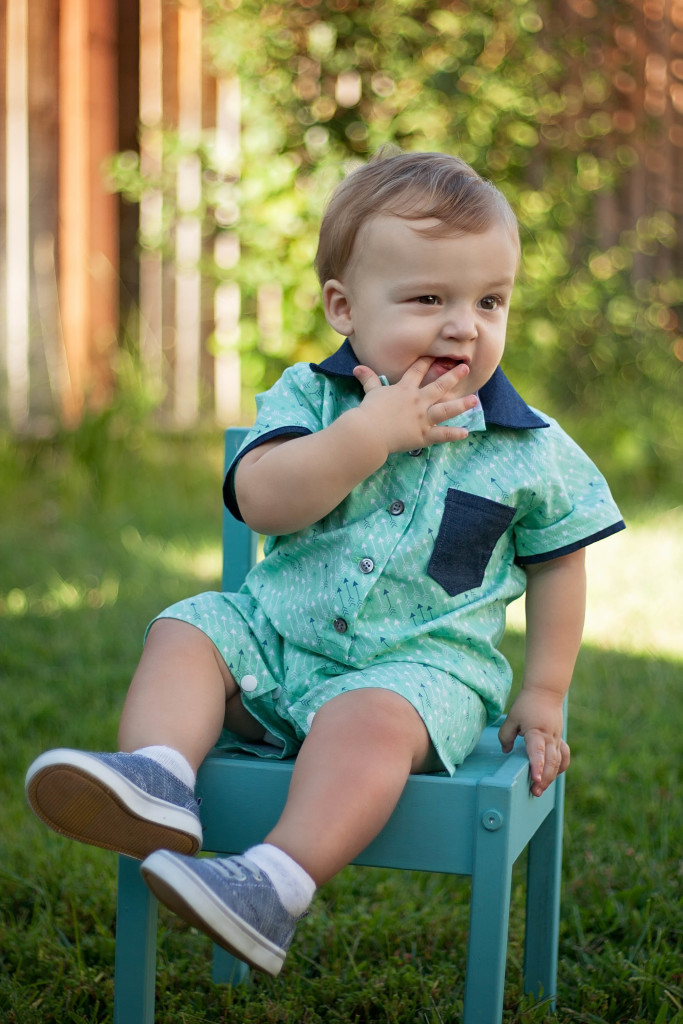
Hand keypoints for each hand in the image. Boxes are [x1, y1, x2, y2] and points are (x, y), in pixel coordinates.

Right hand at [352, 357, 477, 454]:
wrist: (369, 432)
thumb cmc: (369, 411)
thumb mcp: (371, 392)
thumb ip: (368, 379)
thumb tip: (357, 368)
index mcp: (406, 389)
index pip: (418, 371)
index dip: (427, 362)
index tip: (436, 355)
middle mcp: (418, 401)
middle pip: (439, 386)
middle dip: (453, 376)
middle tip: (466, 368)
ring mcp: (423, 418)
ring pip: (446, 409)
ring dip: (461, 405)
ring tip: (474, 400)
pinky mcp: (423, 435)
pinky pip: (441, 435)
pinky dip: (453, 434)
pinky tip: (466, 432)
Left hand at [498, 689, 569, 797]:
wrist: (546, 692)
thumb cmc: (527, 704)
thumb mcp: (511, 717)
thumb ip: (505, 735)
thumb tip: (506, 751)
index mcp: (536, 731)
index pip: (538, 751)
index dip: (537, 765)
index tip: (536, 778)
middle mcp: (549, 738)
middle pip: (550, 762)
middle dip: (544, 779)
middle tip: (534, 792)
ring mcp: (557, 740)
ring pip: (558, 762)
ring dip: (551, 777)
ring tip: (540, 789)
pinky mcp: (560, 740)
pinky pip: (563, 757)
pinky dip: (559, 768)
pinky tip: (551, 776)